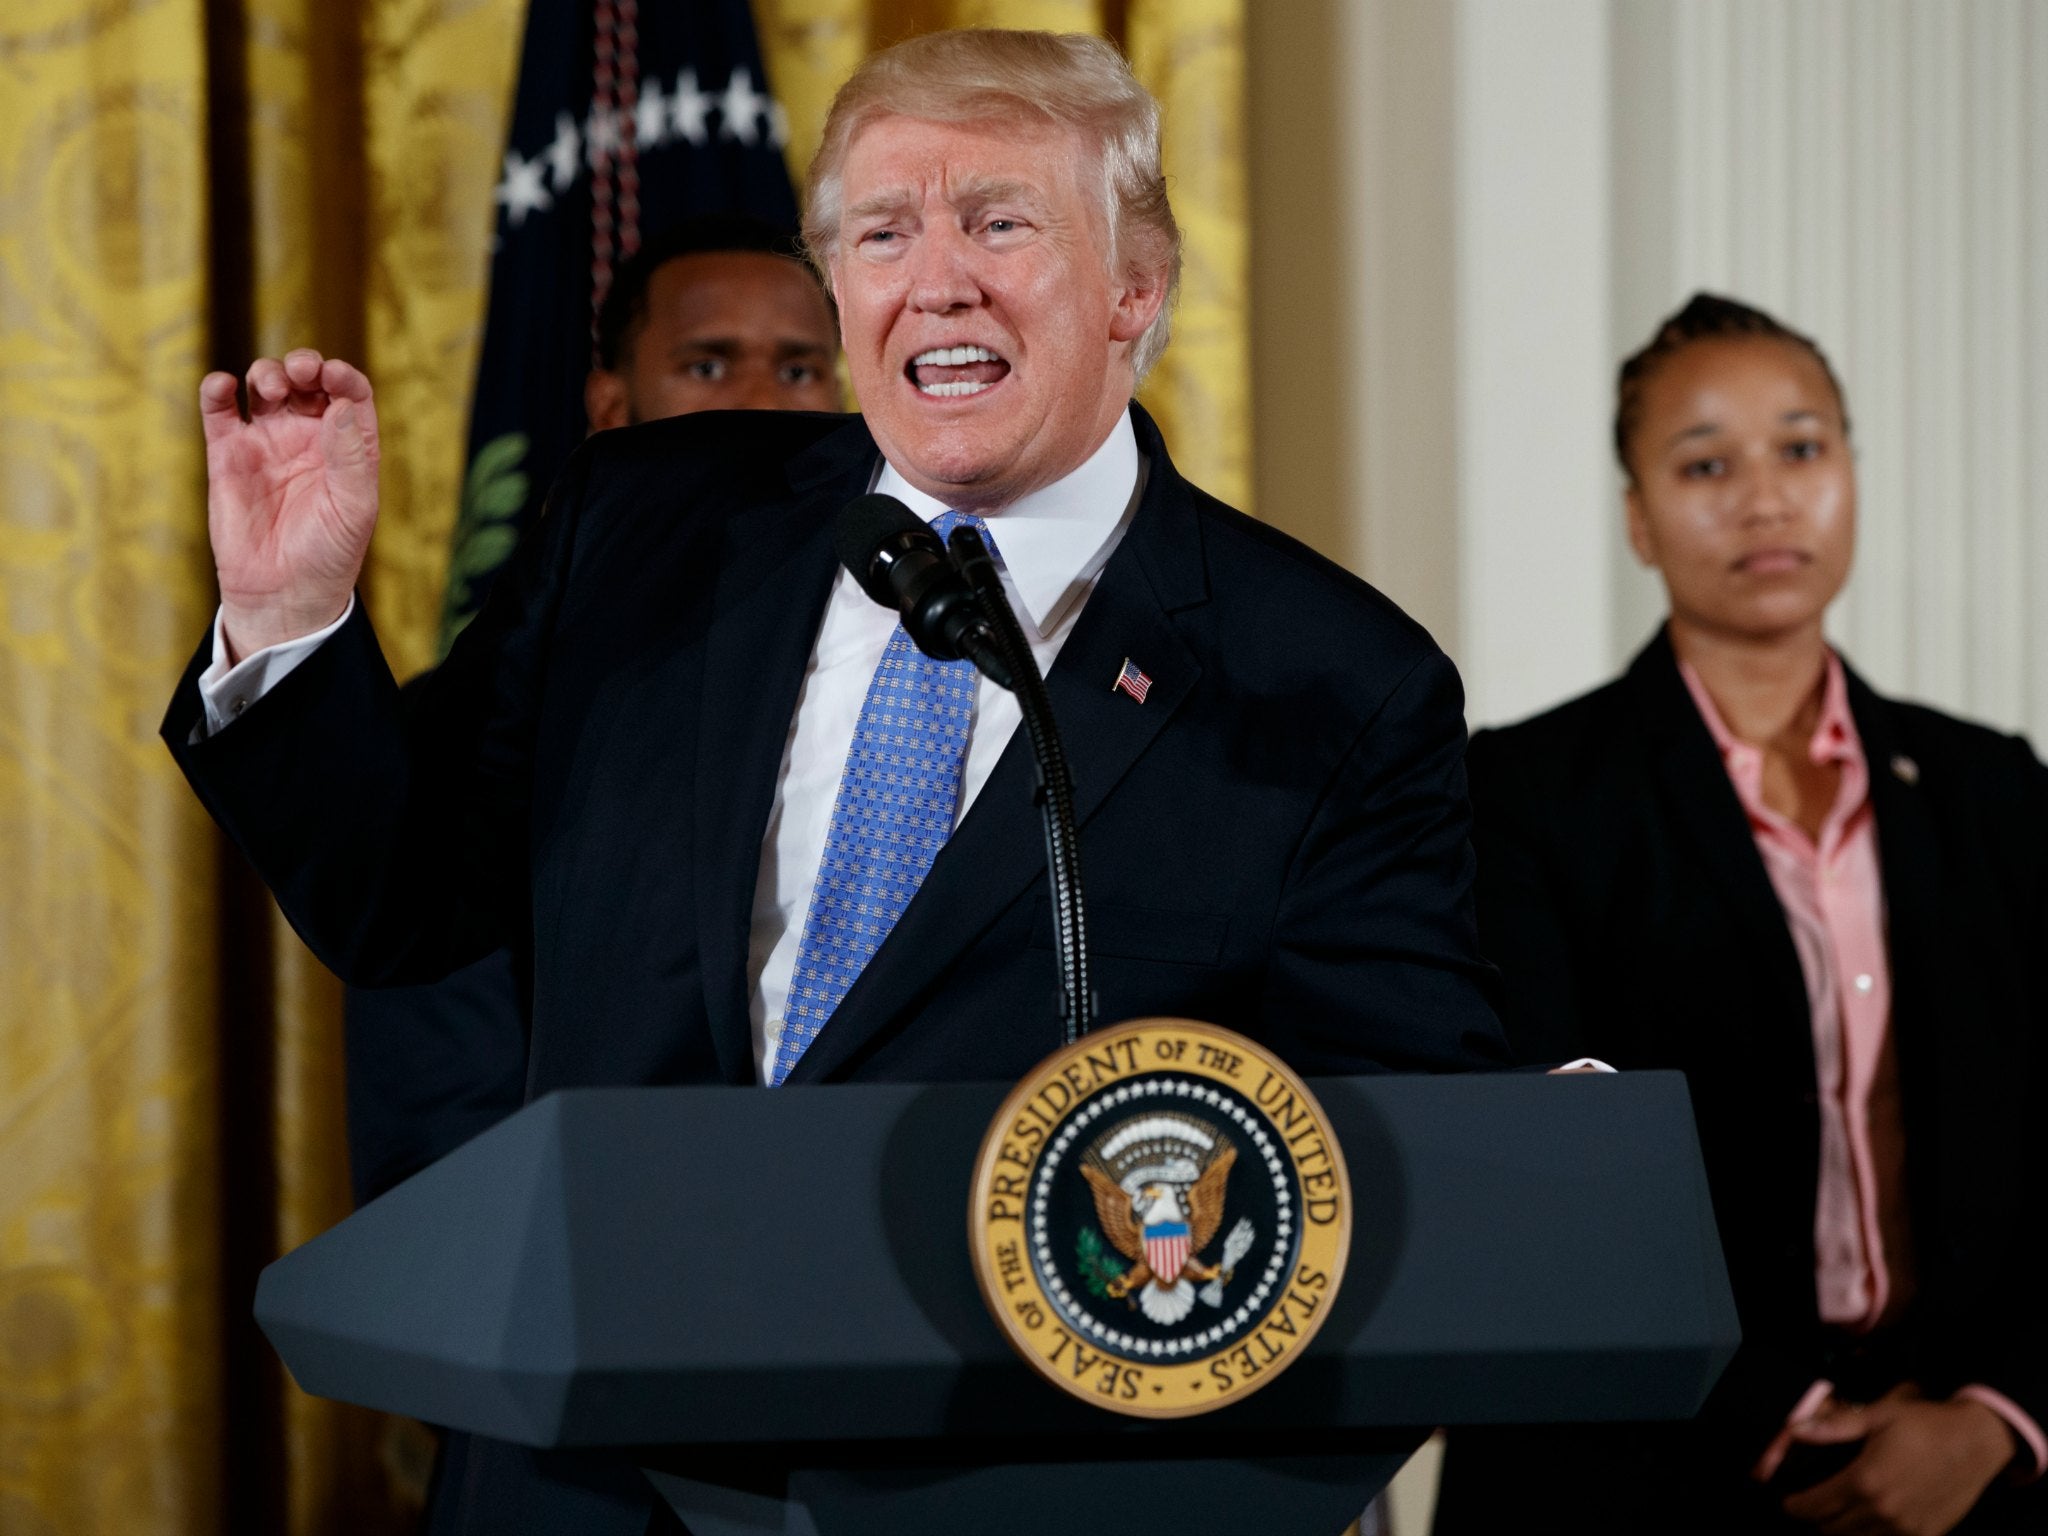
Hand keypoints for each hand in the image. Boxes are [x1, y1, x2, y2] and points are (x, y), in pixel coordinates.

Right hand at [201, 349, 380, 660]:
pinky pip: (221, 411)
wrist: (282, 594)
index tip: (332, 375)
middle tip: (300, 372)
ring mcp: (268, 443)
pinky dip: (218, 390)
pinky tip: (224, 387)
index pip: (349, 393)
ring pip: (265, 387)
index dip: (342, 376)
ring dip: (266, 373)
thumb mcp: (354, 508)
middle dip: (303, 365)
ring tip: (270, 387)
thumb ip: (350, 456)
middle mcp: (309, 438)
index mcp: (348, 447)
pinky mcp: (228, 455)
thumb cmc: (328, 555)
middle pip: (307, 381)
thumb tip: (342, 405)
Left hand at [1780, 1385, 2015, 1534]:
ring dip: (1844, 1531)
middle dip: (1817, 1518)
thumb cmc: (1925, 1425)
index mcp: (1864, 1481)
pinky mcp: (1928, 1535)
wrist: (1975, 1442)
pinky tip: (1871, 1524)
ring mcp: (1907, 1529)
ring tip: (1839, 1515)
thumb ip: (1833, 1428)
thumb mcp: (1876, 1416)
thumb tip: (1795, 1431)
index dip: (1795, 1506)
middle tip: (1814, 1505)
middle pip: (1832, 1529)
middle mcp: (1883, 1511)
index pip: (1814, 1506)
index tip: (1789, 1502)